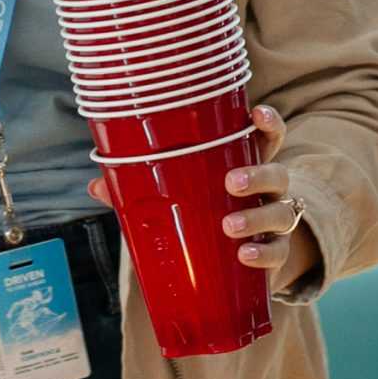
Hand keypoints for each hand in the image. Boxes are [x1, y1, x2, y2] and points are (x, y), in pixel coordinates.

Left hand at [90, 105, 315, 286]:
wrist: (234, 264)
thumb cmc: (204, 216)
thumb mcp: (177, 198)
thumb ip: (139, 190)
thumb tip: (96, 186)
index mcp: (245, 165)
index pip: (265, 138)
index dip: (268, 123)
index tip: (256, 114)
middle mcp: (268, 190)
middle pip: (277, 173)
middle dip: (259, 174)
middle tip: (232, 182)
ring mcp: (274, 221)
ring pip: (280, 212)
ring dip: (257, 216)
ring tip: (229, 226)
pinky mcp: (275, 254)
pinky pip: (278, 252)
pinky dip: (263, 254)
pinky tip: (244, 255)